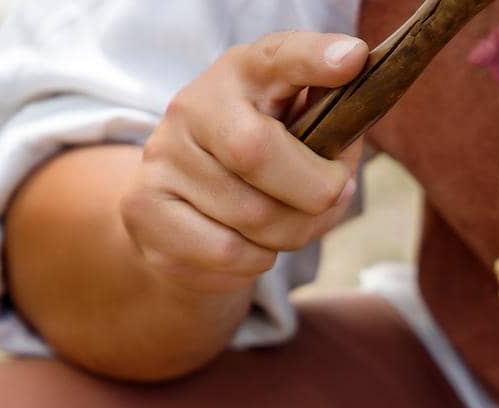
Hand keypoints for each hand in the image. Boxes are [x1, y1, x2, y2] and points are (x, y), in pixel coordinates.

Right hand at [120, 31, 368, 294]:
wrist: (181, 217)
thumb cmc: (263, 174)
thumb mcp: (301, 139)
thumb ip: (331, 137)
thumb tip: (340, 171)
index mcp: (243, 75)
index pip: (277, 57)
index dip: (313, 58)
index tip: (352, 60)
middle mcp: (193, 105)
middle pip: (256, 151)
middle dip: (314, 190)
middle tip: (332, 197)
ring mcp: (163, 156)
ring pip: (252, 214)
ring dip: (292, 233)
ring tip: (289, 225)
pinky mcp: (146, 207)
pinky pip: (228, 250)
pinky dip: (257, 258)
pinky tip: (252, 244)